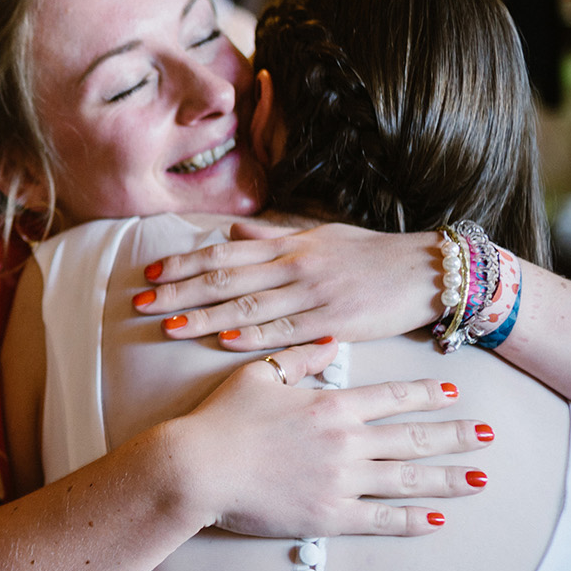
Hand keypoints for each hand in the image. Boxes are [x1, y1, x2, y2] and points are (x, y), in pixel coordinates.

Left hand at [139, 221, 443, 349]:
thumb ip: (273, 237)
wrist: (429, 271)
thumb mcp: (321, 237)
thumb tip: (231, 229)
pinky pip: (288, 330)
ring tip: (169, 325)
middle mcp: (295, 267)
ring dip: (206, 316)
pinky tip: (225, 341)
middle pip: (226, 278)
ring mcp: (315, 294)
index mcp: (290, 246)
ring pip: (249, 305)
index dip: (186, 262)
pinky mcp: (336, 322)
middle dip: (181, 290)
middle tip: (141, 301)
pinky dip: (255, 335)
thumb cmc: (373, 256)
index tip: (152, 271)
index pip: (225, 253)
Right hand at [173, 336, 492, 536]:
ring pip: (408, 479)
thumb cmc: (220, 420)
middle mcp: (346, 441)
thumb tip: (331, 344)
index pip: (392, 397)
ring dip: (448, 478)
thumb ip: (298, 359)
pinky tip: (436, 521)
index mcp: (331, 404)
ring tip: (479, 478)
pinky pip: (381, 519)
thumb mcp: (256, 375)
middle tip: (488, 434)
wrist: (197, 468)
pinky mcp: (329, 515)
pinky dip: (412, 521)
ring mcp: (342, 480)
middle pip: (413, 437)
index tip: (453, 394)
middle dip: (455, 435)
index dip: (426, 395)